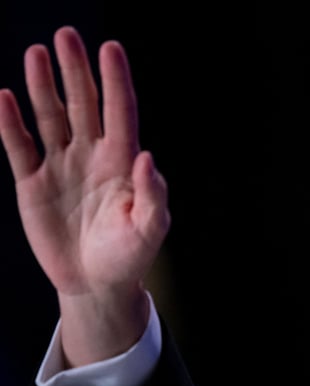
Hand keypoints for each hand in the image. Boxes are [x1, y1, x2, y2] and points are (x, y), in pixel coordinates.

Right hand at [0, 26, 168, 364]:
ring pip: (50, 116)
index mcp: (122, 162)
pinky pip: (19, 146)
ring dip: (43, 86)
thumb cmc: (129, 256)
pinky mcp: (33, 183)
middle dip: (75, 71)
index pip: (120, 112)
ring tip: (36, 52)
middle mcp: (91, 155)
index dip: (115, 81)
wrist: (96, 283)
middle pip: (83, 104)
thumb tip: (146, 158)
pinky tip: (4, 97)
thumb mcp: (150, 230)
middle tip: (66, 35)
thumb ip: (153, 196)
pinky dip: (10, 123)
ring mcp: (61, 166)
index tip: (111, 48)